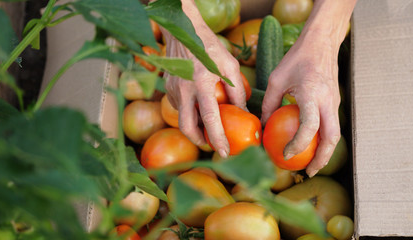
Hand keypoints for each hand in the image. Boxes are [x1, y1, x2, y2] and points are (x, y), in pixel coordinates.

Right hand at [162, 0, 245, 157]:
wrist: (183, 32)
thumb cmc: (210, 47)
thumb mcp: (230, 65)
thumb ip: (237, 91)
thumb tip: (244, 114)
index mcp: (202, 83)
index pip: (210, 119)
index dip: (217, 139)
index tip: (224, 153)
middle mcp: (184, 89)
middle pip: (187, 127)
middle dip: (200, 141)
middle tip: (212, 144)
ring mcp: (173, 89)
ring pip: (182, 118)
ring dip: (195, 127)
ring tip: (208, 126)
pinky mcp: (168, 88)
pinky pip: (179, 108)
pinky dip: (189, 114)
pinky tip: (198, 108)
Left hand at [261, 29, 340, 177]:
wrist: (322, 42)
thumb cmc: (296, 59)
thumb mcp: (276, 79)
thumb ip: (270, 104)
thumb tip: (264, 126)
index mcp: (311, 93)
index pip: (309, 125)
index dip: (299, 144)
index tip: (286, 154)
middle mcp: (327, 100)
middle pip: (331, 137)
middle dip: (321, 158)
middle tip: (308, 171)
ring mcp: (335, 102)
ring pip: (335, 134)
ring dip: (325, 152)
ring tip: (311, 164)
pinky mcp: (336, 102)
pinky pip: (332, 125)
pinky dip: (324, 139)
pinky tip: (312, 145)